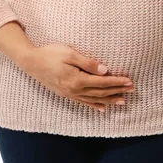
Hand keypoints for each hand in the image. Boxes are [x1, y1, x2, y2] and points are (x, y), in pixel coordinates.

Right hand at [20, 43, 134, 112]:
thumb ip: (88, 63)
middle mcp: (75, 90)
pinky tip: (102, 108)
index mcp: (78, 80)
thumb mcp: (70, 54)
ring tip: (122, 101)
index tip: (130, 81)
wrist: (31, 62)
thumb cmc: (51, 54)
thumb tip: (105, 71)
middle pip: (101, 93)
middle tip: (132, 90)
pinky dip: (94, 105)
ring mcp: (70, 94)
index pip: (103, 83)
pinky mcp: (66, 94)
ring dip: (109, 100)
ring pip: (94, 100)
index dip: (117, 82)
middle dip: (117, 91)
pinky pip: (84, 102)